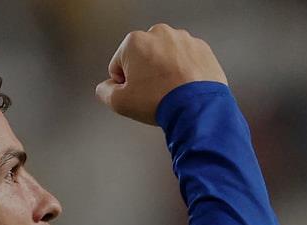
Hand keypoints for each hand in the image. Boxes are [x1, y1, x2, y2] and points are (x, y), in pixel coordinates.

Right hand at [95, 24, 227, 125]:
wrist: (198, 107)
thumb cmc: (162, 101)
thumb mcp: (119, 103)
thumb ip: (104, 92)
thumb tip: (106, 88)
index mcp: (135, 42)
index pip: (118, 65)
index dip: (124, 84)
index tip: (135, 94)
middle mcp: (159, 34)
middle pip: (143, 58)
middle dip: (145, 74)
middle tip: (152, 94)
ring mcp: (183, 39)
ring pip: (166, 58)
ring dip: (165, 72)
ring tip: (170, 92)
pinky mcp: (202, 49)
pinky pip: (187, 60)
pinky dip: (185, 72)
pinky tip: (184, 88)